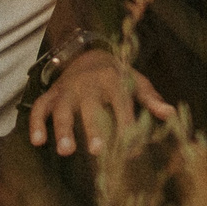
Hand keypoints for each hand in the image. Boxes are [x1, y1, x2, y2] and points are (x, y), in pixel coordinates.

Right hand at [27, 50, 173, 156]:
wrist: (86, 54)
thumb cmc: (116, 75)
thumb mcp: (136, 81)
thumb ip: (151, 99)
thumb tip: (171, 114)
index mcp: (112, 81)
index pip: (121, 104)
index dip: (127, 126)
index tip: (133, 151)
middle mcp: (88, 85)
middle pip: (89, 107)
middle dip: (92, 128)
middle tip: (97, 151)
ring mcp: (67, 90)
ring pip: (61, 109)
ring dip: (62, 129)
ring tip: (65, 151)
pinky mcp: (51, 94)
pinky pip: (39, 107)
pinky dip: (36, 123)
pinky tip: (37, 142)